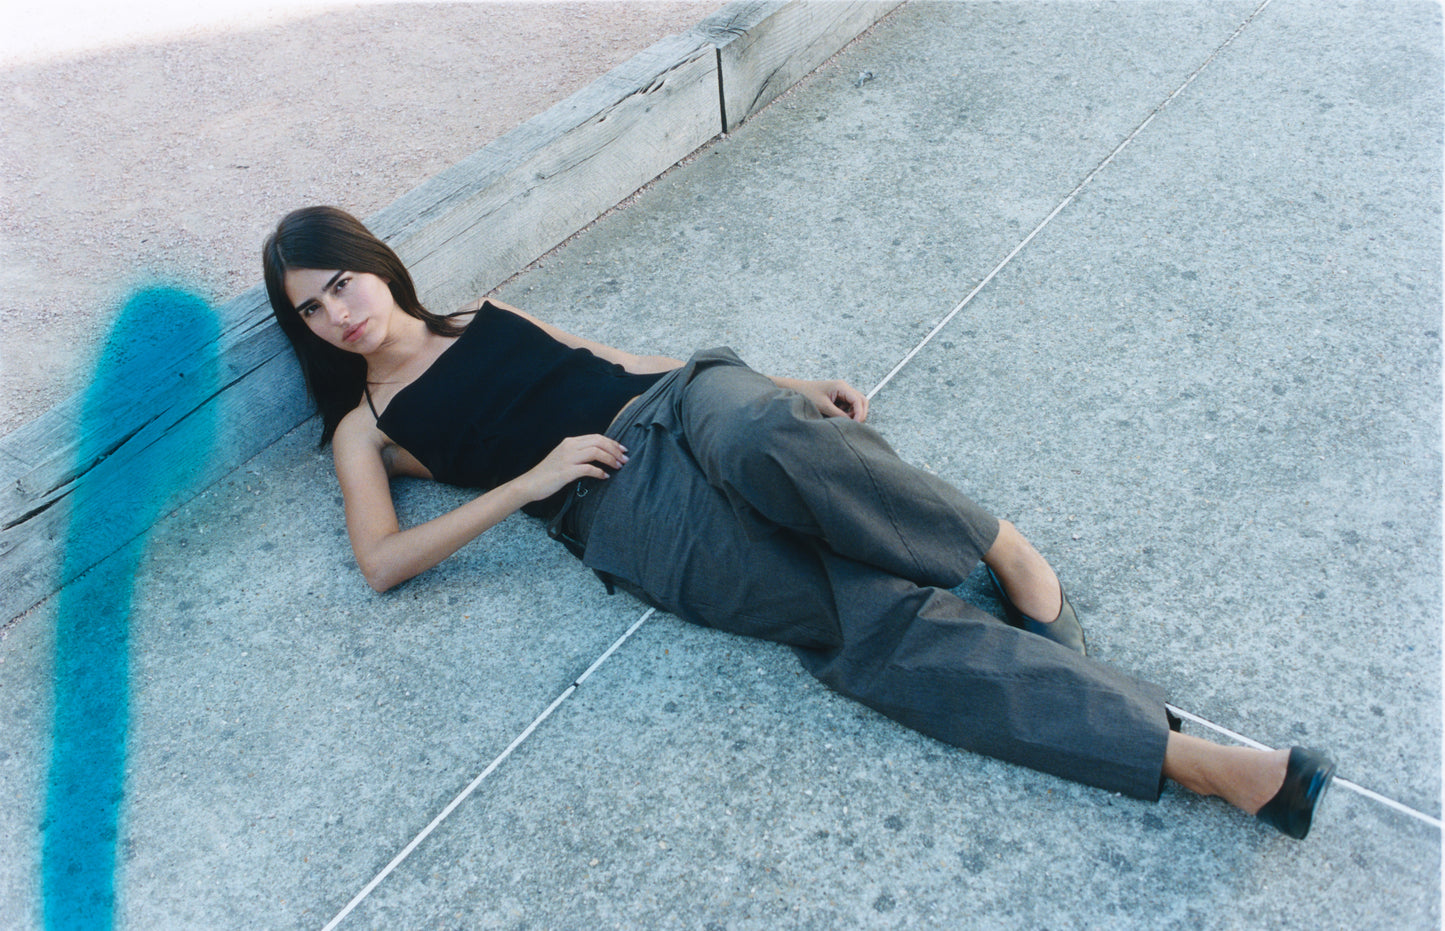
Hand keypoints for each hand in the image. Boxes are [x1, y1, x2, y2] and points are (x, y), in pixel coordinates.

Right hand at [513, 434, 628, 501]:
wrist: (530, 484)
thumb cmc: (548, 473)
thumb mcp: (564, 457)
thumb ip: (578, 453)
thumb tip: (599, 455)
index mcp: (570, 442)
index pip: (596, 437)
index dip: (612, 442)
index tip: (622, 450)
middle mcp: (569, 447)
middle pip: (599, 442)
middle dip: (615, 450)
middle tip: (625, 459)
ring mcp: (567, 459)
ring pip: (596, 452)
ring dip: (610, 459)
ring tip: (618, 467)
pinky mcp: (566, 472)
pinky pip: (588, 469)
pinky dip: (599, 472)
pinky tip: (605, 476)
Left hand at [785, 378, 869, 422]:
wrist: (794, 389)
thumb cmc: (806, 394)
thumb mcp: (823, 406)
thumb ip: (838, 415)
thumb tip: (851, 423)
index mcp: (841, 387)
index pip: (859, 400)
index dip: (860, 413)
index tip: (856, 424)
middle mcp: (844, 388)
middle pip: (861, 401)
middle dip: (860, 414)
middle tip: (854, 425)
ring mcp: (841, 393)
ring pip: (855, 405)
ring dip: (852, 414)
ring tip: (840, 420)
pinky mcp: (837, 399)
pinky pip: (847, 408)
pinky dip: (846, 414)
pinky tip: (835, 416)